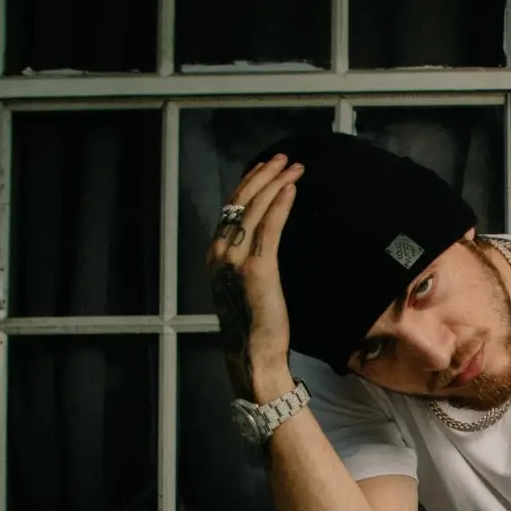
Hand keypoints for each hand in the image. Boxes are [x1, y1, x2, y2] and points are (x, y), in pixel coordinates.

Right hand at [206, 152, 303, 399]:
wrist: (253, 352)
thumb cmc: (256, 323)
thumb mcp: (246, 284)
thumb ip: (250, 257)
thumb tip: (268, 235)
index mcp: (216, 254)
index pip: (231, 208)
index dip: (250, 183)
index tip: (268, 168)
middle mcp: (220, 252)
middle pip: (241, 202)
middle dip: (264, 175)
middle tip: (285, 158)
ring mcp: (236, 259)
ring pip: (255, 209)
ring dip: (276, 183)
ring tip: (294, 167)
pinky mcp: (258, 268)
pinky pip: (270, 227)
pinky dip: (281, 205)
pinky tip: (292, 190)